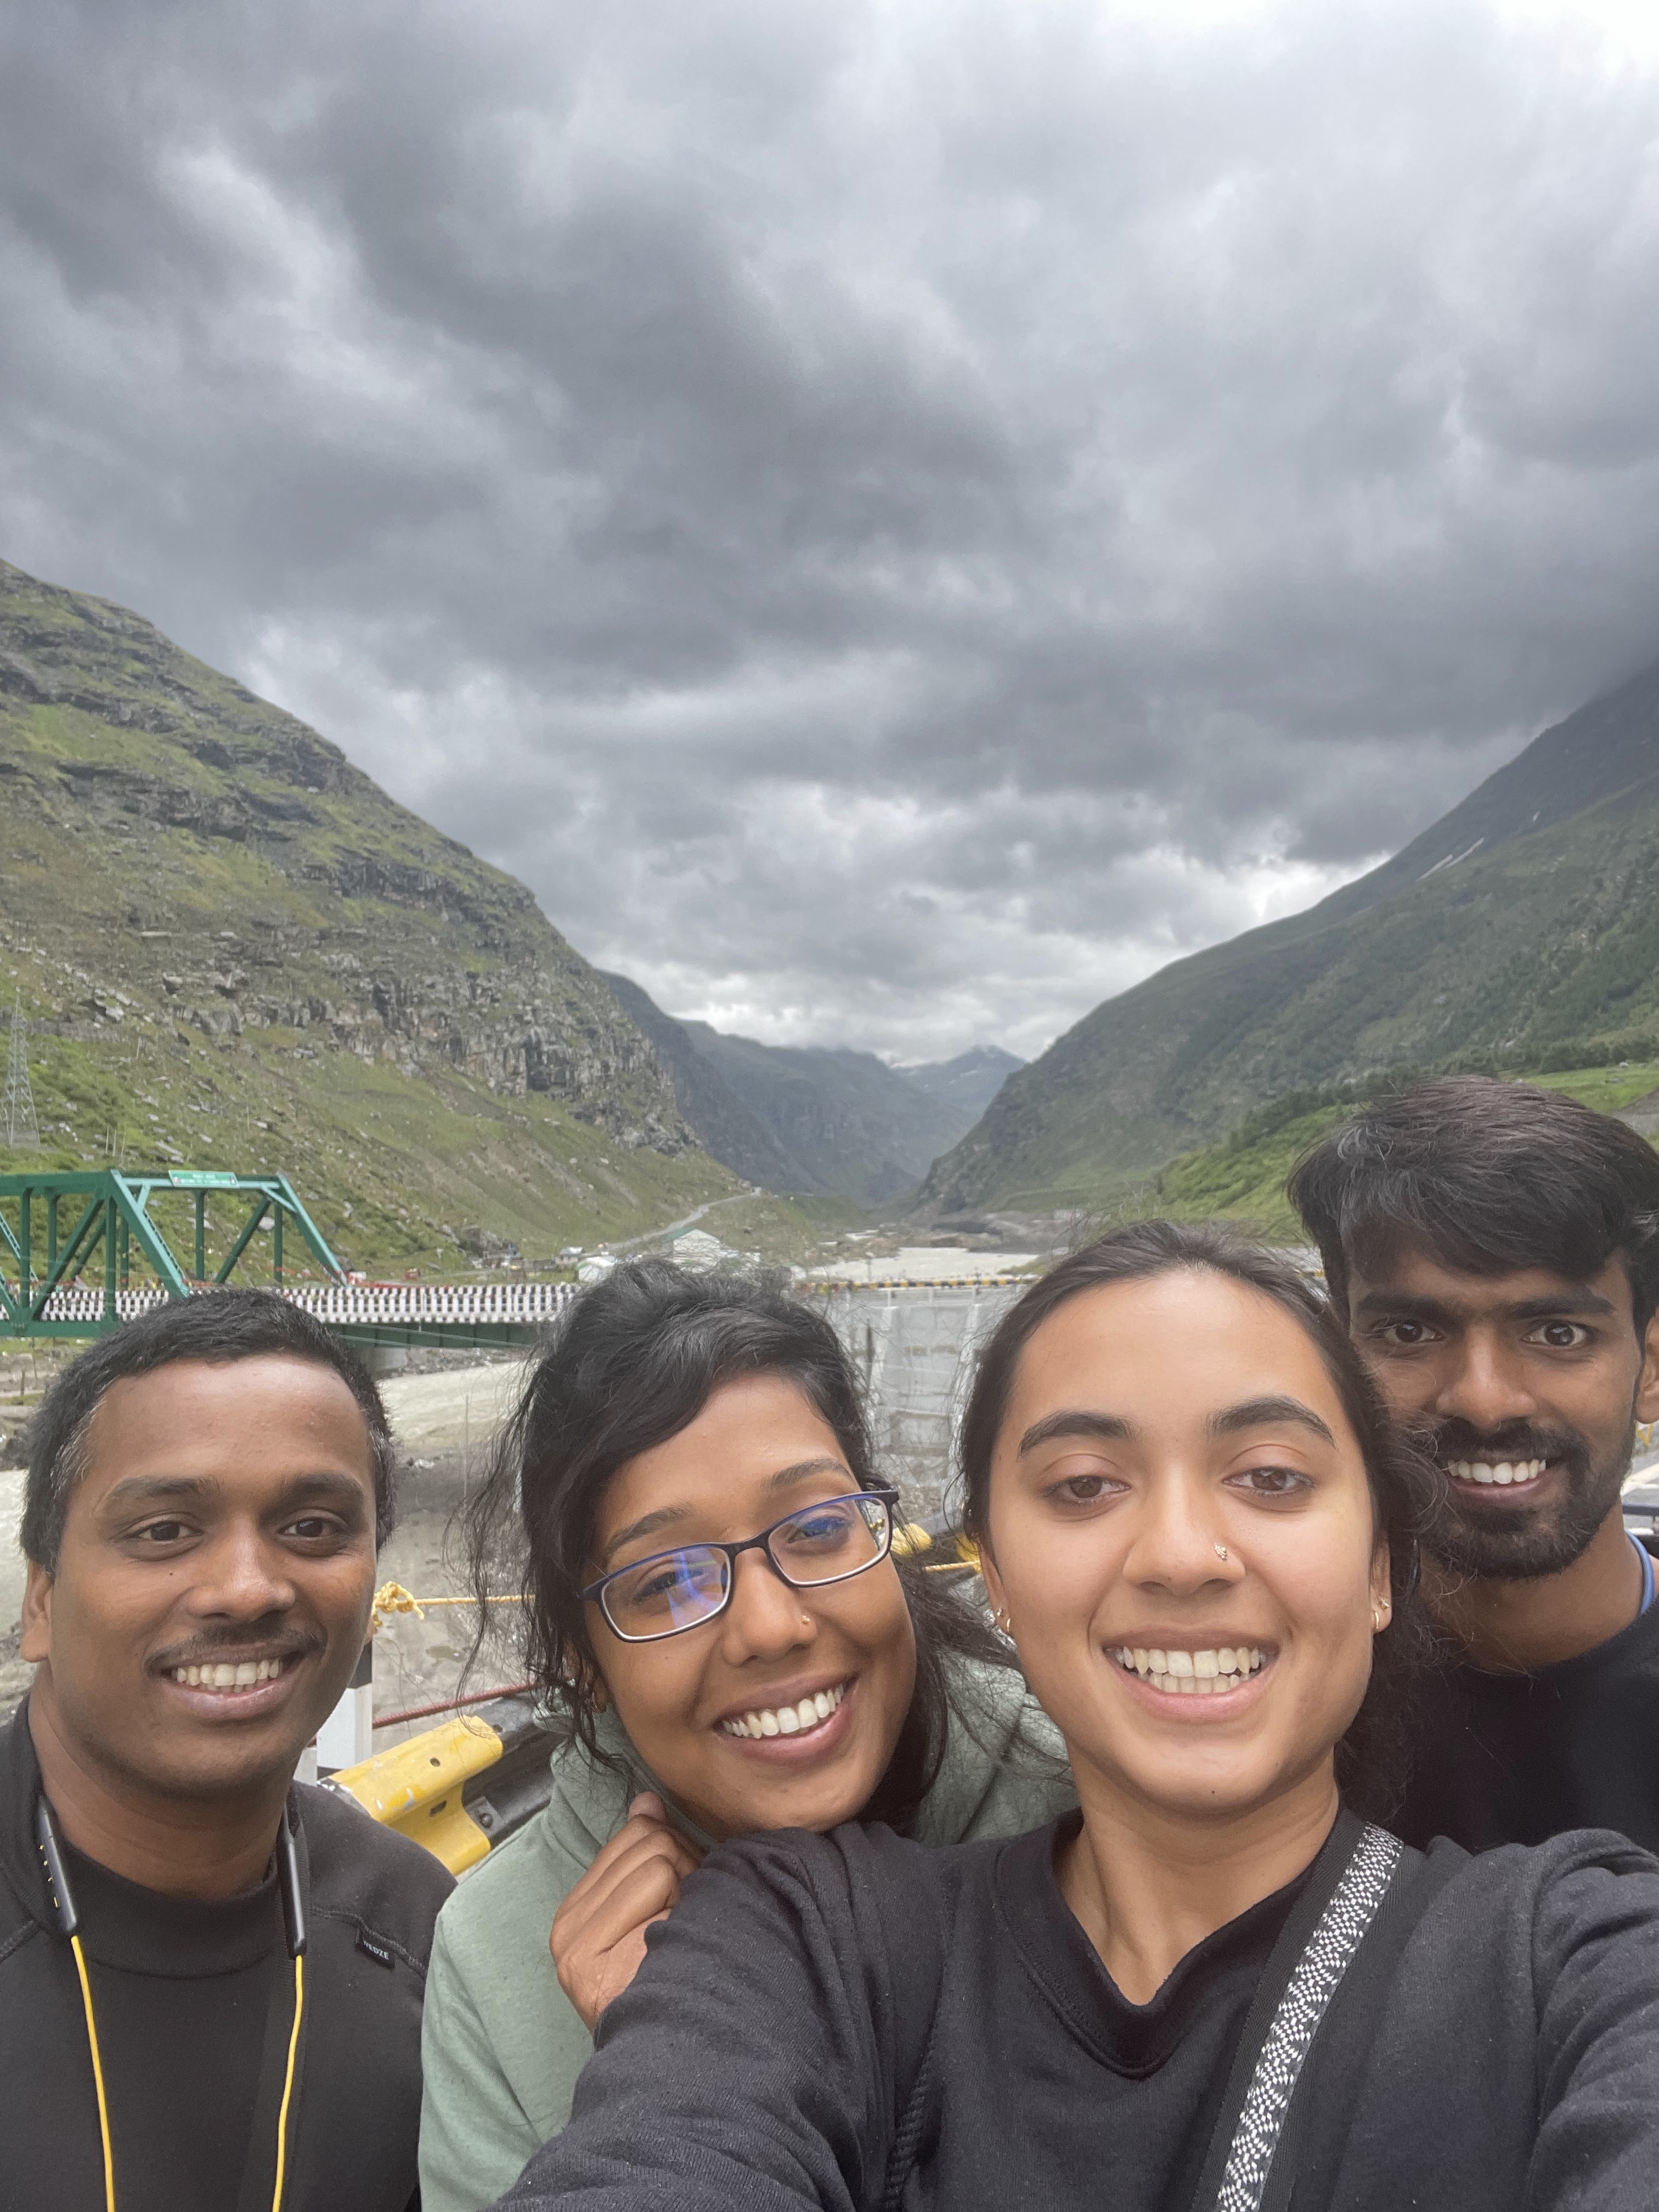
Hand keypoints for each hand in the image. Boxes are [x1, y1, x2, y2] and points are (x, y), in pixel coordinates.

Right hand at [550, 1792, 704, 2031]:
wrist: (670, 2066)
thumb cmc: (671, 1984)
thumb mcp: (652, 1913)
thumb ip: (643, 1856)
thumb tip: (647, 1800)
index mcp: (576, 1912)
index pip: (635, 1835)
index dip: (676, 1856)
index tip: (681, 1900)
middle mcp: (565, 1928)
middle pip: (651, 1843)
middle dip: (686, 1873)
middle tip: (687, 1925)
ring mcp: (573, 1946)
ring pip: (658, 1860)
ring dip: (690, 1894)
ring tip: (683, 1941)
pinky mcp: (588, 1959)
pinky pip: (661, 1885)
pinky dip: (684, 1910)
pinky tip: (680, 1950)